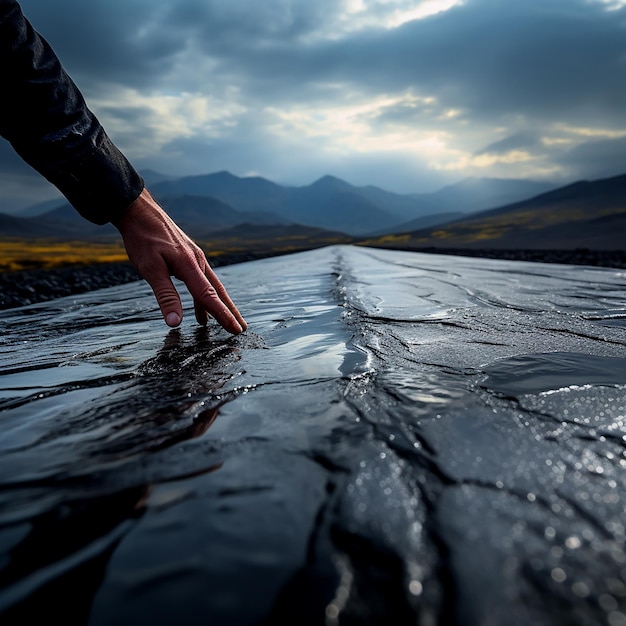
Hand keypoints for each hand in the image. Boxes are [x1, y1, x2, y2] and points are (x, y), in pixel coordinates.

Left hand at [113, 188, 246, 333]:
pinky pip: (201, 279)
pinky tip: (201, 304)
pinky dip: (205, 294)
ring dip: (218, 304)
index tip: (235, 330)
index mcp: (190, 266)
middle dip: (230, 311)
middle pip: (218, 291)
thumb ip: (165, 296)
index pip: (209, 296)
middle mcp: (197, 261)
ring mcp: (194, 257)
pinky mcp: (188, 255)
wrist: (138, 210)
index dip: (223, 315)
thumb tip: (175, 322)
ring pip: (211, 285)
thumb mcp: (150, 269)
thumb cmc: (142, 238)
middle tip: (242, 328)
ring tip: (224, 321)